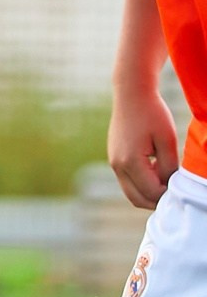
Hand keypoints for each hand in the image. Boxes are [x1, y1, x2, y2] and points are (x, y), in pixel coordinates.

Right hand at [109, 80, 182, 209]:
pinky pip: (127, 181)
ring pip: (131, 192)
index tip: (183, 189)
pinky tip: (157, 173)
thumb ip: (168, 167)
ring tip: (168, 183)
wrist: (131, 95)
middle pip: (137, 199)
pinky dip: (141, 184)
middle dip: (157, 201)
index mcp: (130, 162)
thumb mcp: (167, 141)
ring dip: (149, 194)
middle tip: (176, 194)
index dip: (169, 195)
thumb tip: (169, 186)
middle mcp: (117, 166)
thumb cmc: (152, 114)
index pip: (151, 193)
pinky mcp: (114, 158)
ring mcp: (113, 163)